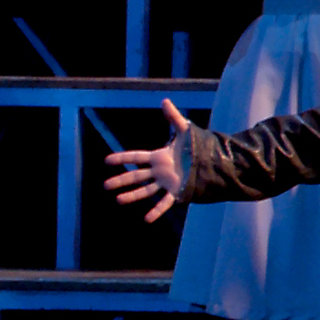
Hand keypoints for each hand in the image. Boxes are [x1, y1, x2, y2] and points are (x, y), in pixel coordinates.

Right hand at [101, 98, 193, 222]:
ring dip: (133, 195)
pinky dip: (156, 211)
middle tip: (106, 185)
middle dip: (122, 180)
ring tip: (119, 200)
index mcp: (158, 157)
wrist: (213, 161)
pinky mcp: (177, 192)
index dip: (122, 158)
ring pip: (146, 190)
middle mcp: (159, 171)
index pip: (136, 157)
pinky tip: (147, 219)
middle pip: (136, 176)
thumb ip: (174, 117)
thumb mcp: (185, 131)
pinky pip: (164, 203)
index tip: (107, 160)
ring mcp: (167, 183)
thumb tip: (165, 101)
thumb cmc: (197, 147)